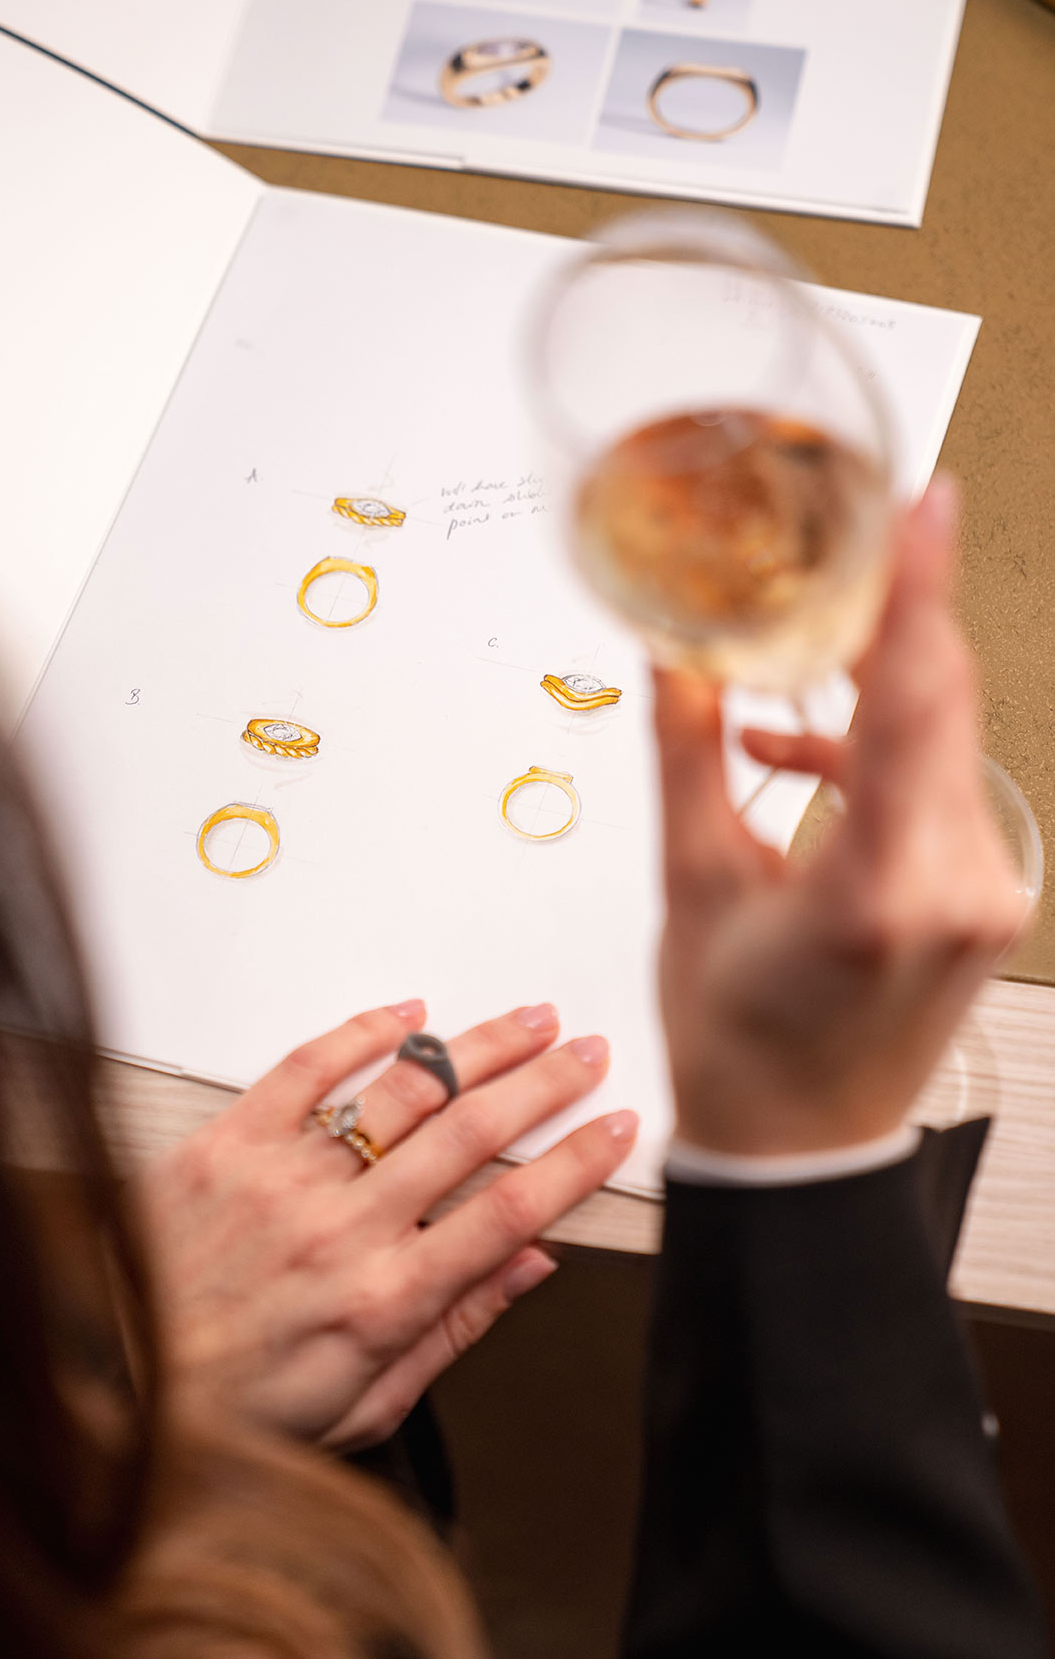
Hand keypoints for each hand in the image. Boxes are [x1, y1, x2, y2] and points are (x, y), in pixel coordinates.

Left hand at [143, 999, 635, 1449]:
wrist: (120, 1386)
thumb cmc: (238, 1409)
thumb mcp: (369, 1404)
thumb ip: (457, 1326)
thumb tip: (531, 1264)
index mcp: (387, 1298)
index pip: (513, 1211)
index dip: (577, 1162)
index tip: (615, 1127)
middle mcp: (344, 1229)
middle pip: (473, 1133)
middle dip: (545, 1084)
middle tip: (585, 1053)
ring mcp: (286, 1178)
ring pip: (405, 1090)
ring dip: (476, 1049)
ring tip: (523, 1022)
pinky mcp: (229, 1143)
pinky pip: (307, 1068)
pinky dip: (364, 1033)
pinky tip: (408, 1015)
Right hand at [655, 477, 1028, 1157]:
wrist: (797, 1150)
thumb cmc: (741, 1049)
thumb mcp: (693, 889)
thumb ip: (689, 756)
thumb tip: (676, 657)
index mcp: (877, 888)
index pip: (911, 704)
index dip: (917, 594)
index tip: (925, 508)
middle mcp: (955, 886)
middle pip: (936, 706)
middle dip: (886, 622)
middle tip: (846, 549)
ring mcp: (983, 894)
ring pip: (939, 742)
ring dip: (865, 701)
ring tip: (776, 704)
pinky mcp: (983, 897)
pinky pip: (938, 788)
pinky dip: (876, 760)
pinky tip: (802, 763)